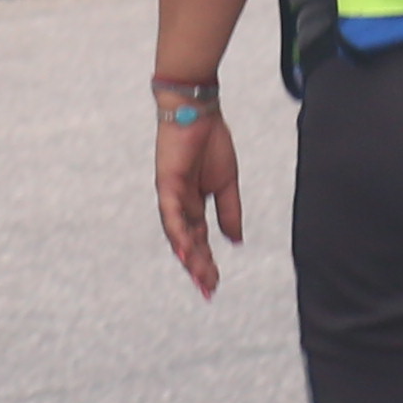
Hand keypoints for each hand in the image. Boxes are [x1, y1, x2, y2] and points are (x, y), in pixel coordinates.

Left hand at [155, 99, 243, 297]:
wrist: (199, 111)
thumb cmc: (211, 141)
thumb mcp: (228, 183)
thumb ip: (230, 212)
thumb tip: (236, 240)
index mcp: (194, 204)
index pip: (200, 240)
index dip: (206, 262)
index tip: (215, 285)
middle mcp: (180, 205)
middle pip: (188, 243)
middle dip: (198, 267)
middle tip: (208, 291)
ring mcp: (171, 197)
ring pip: (178, 234)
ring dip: (188, 256)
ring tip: (199, 277)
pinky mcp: (166, 185)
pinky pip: (171, 214)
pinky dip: (177, 233)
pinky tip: (184, 251)